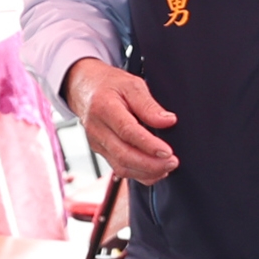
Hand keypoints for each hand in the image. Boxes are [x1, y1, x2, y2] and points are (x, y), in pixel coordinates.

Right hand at [65, 58, 179, 180]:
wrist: (85, 88)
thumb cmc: (111, 85)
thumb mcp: (132, 85)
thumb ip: (149, 105)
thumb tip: (169, 121)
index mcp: (104, 107)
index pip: (127, 131)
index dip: (148, 145)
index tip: (168, 152)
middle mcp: (97, 128)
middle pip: (124, 154)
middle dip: (151, 164)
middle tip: (173, 162)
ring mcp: (96, 142)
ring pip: (121, 166)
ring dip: (147, 172)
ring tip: (168, 167)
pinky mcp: (100, 151)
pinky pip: (120, 168)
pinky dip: (140, 173)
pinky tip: (156, 170)